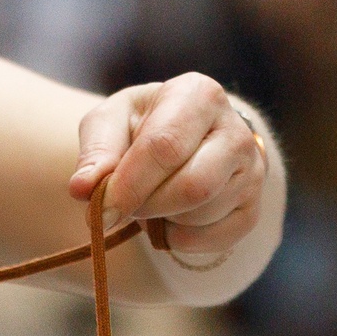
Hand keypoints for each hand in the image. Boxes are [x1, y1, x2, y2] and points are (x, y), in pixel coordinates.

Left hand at [71, 75, 267, 261]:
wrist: (189, 140)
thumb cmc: (144, 127)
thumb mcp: (113, 122)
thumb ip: (97, 152)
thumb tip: (82, 189)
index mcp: (199, 95)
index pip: (165, 147)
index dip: (130, 184)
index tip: (100, 211)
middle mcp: (236, 131)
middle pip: (192, 187)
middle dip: (148, 206)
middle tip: (124, 207)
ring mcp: (252, 172)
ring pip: (202, 215)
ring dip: (163, 220)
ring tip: (152, 201)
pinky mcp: (254, 208)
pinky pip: (216, 240)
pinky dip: (182, 239)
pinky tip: (172, 218)